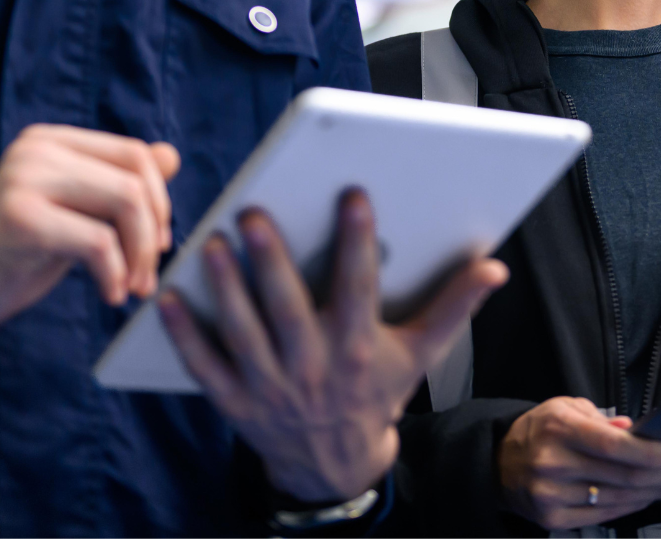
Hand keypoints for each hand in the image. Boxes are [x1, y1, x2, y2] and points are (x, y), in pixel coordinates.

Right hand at [0, 125, 180, 377]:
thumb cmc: (6, 260)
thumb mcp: (69, 215)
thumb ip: (113, 185)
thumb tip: (172, 154)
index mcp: (49, 141)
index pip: (136, 154)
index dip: (160, 202)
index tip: (156, 245)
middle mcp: (36, 149)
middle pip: (137, 177)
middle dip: (155, 231)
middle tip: (148, 276)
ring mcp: (25, 179)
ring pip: (126, 203)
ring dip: (141, 256)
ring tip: (132, 289)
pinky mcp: (21, 218)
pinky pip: (100, 243)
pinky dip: (116, 276)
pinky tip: (109, 297)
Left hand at [159, 189, 507, 503]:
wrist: (335, 463)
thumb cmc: (376, 394)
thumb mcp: (419, 355)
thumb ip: (453, 307)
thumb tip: (494, 268)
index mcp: (358, 348)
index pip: (359, 289)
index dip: (357, 243)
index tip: (353, 196)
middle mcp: (314, 366)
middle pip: (288, 309)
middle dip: (270, 261)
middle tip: (253, 213)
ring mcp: (271, 386)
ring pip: (243, 332)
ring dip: (224, 288)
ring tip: (210, 244)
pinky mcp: (235, 401)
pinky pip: (205, 365)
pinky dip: (185, 335)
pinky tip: (166, 298)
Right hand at [498, 396, 660, 527]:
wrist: (499, 464)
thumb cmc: (539, 431)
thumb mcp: (566, 408)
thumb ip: (603, 420)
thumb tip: (640, 432)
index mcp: (559, 428)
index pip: (614, 446)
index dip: (652, 453)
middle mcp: (554, 464)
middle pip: (625, 476)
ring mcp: (553, 495)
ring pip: (621, 499)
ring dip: (660, 492)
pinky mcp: (554, 519)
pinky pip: (607, 515)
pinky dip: (635, 505)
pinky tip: (654, 496)